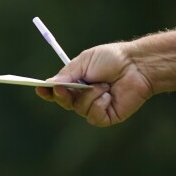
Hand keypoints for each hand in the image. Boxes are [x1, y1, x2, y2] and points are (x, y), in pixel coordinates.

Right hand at [35, 42, 153, 126]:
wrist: (137, 65)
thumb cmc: (112, 59)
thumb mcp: (84, 62)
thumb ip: (66, 75)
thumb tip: (49, 84)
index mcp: (76, 82)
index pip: (56, 91)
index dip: (47, 91)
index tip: (39, 88)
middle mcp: (83, 96)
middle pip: (63, 102)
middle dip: (62, 95)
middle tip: (62, 88)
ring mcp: (95, 107)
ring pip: (78, 109)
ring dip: (89, 96)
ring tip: (104, 85)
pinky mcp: (106, 117)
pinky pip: (93, 116)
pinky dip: (99, 104)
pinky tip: (108, 95)